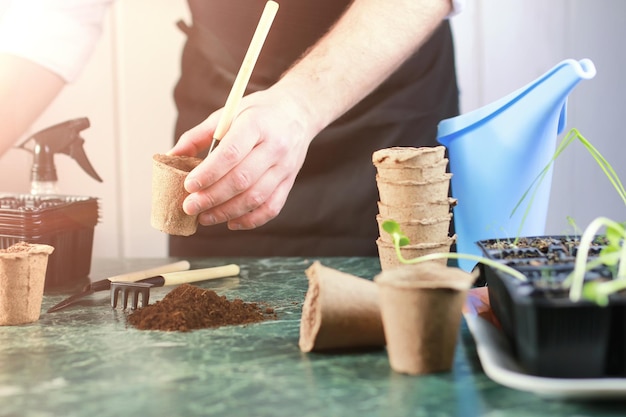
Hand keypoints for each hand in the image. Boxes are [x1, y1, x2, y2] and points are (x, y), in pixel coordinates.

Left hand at [169, 87, 317, 229]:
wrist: (298, 112)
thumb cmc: (258, 113)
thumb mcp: (228, 113)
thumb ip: (199, 135)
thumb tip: (171, 157)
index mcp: (256, 124)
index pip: (231, 153)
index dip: (208, 173)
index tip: (188, 185)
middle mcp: (274, 146)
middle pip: (242, 179)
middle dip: (212, 197)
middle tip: (189, 207)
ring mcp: (285, 167)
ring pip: (255, 197)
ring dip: (227, 212)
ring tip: (204, 217)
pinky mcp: (290, 181)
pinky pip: (272, 208)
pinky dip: (250, 220)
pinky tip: (231, 222)